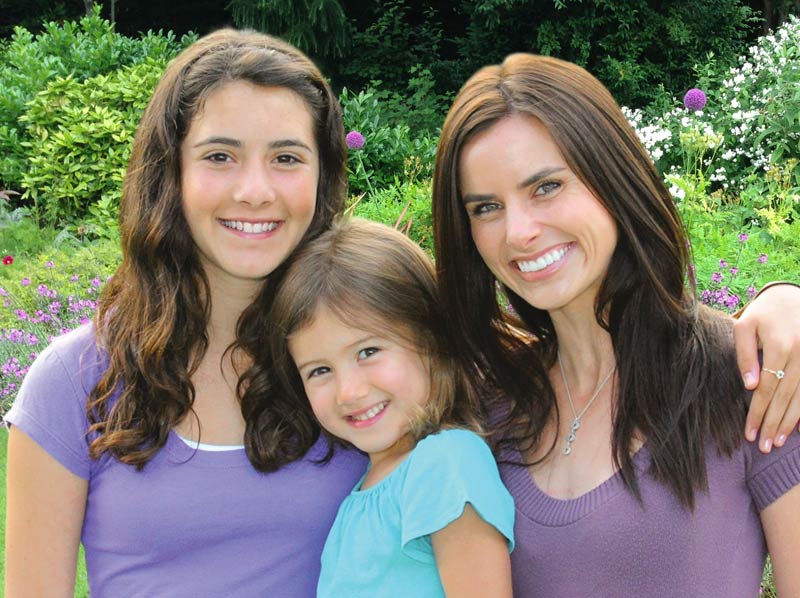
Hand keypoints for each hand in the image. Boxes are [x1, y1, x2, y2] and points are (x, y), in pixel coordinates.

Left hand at [734, 283, 799, 451]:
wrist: (794, 296)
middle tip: (763, 447)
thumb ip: (744, 354)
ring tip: (777, 442)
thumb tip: (749, 386)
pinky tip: (796, 428)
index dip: (757, 413)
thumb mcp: (746, 325)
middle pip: (785, 397)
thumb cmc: (764, 312)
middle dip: (773, 424)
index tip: (749, 433)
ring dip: (790, 423)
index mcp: (781, 346)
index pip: (767, 388)